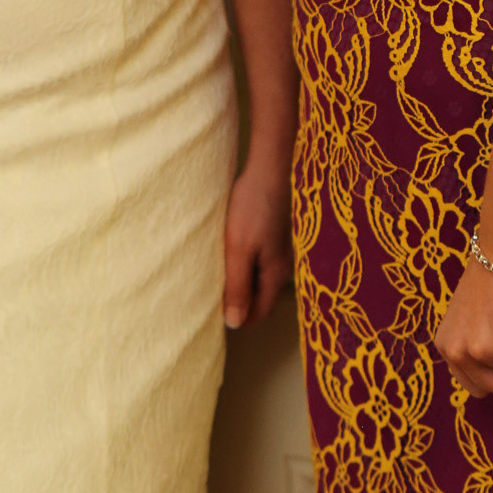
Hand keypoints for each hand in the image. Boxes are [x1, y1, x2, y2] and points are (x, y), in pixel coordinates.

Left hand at [222, 161, 291, 327]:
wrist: (269, 169)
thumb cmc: (252, 209)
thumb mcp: (239, 250)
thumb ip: (238, 287)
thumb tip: (235, 324)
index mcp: (275, 274)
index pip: (260, 312)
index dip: (239, 320)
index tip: (214, 318)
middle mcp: (281, 265)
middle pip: (260, 296)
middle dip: (238, 303)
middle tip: (210, 300)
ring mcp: (278, 248)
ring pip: (258, 278)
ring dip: (239, 283)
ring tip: (215, 277)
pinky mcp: (272, 234)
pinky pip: (257, 260)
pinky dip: (242, 265)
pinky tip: (226, 254)